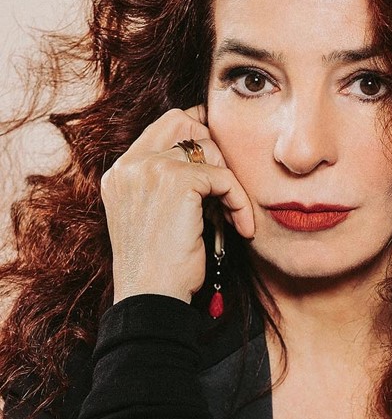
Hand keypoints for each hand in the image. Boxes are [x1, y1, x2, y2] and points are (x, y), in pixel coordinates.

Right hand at [100, 106, 254, 303]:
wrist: (151, 298)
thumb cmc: (158, 263)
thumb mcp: (152, 213)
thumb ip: (164, 181)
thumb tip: (205, 154)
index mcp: (121, 171)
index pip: (164, 124)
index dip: (196, 129)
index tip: (218, 155)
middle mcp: (132, 164)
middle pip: (185, 120)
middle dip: (214, 148)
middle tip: (224, 184)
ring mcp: (151, 169)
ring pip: (210, 150)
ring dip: (229, 181)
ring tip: (230, 213)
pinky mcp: (177, 181)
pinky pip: (225, 179)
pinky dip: (240, 202)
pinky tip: (241, 226)